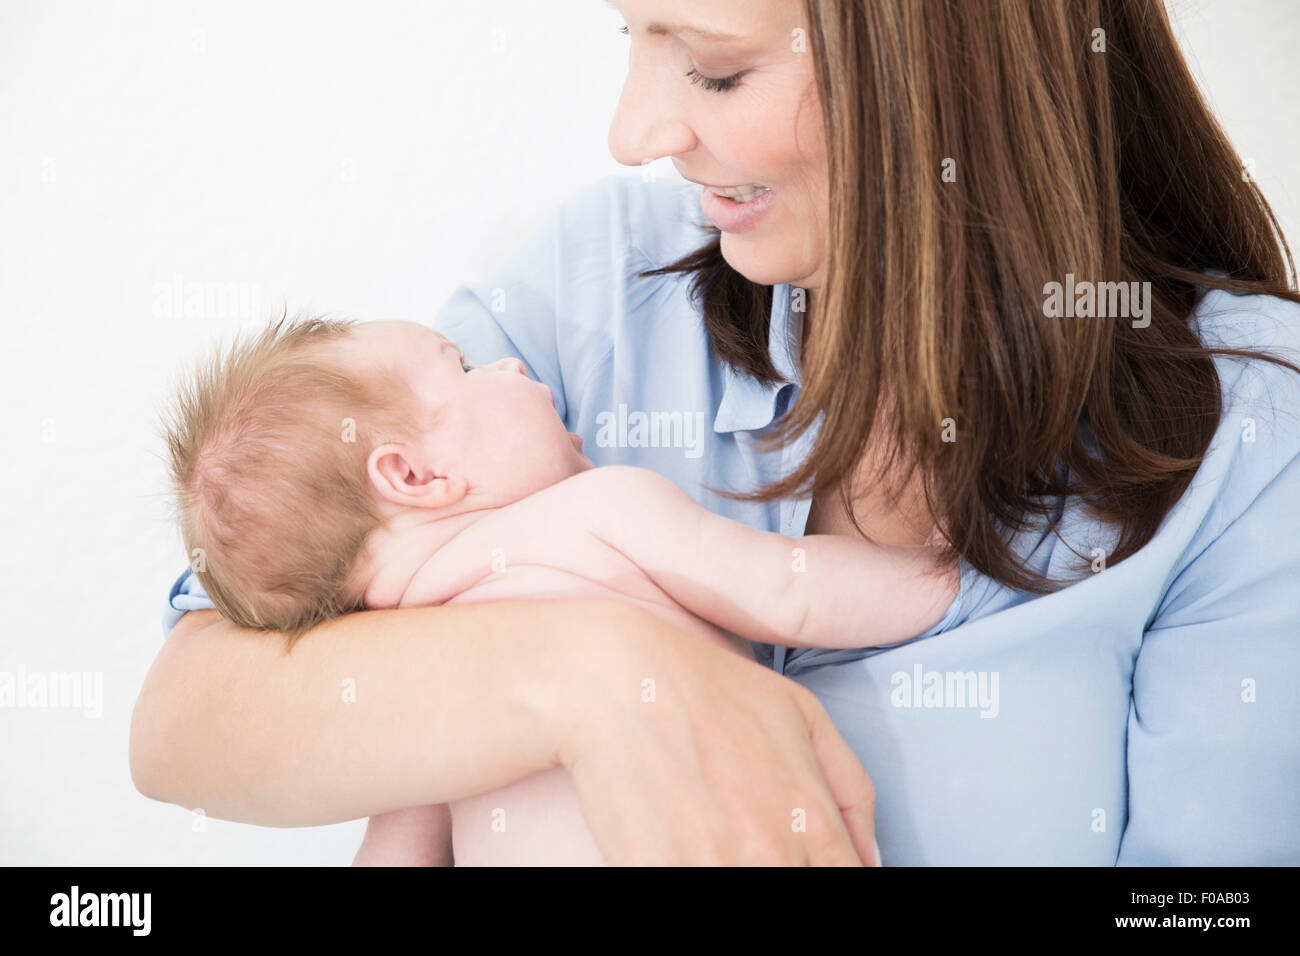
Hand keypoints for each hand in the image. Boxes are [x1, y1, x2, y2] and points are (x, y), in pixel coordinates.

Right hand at [558, 605, 878, 864]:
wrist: (617, 680)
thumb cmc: (707, 689)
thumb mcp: (803, 715)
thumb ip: (853, 792)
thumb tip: (871, 860)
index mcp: (814, 824)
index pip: (850, 885)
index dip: (831, 876)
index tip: (802, 859)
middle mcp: (772, 857)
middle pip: (797, 896)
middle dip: (778, 870)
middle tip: (748, 843)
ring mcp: (712, 871)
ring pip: (747, 899)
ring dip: (730, 870)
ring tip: (713, 843)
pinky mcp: (656, 875)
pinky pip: (683, 893)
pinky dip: (685, 871)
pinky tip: (682, 848)